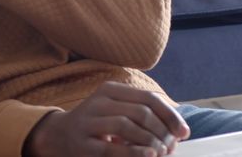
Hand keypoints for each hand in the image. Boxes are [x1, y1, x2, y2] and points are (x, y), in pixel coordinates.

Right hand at [24, 82, 188, 156]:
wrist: (58, 136)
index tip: (183, 132)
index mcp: (110, 90)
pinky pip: (112, 147)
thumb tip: (177, 128)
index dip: (170, 115)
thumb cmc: (96, 124)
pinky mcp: (83, 143)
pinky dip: (134, 152)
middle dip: (162, 131)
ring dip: (150, 141)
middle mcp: (99, 102)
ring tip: (160, 152)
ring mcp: (88, 122)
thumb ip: (142, 114)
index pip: (148, 98)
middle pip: (140, 112)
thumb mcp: (116, 110)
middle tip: (171, 146)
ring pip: (127, 126)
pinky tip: (148, 155)